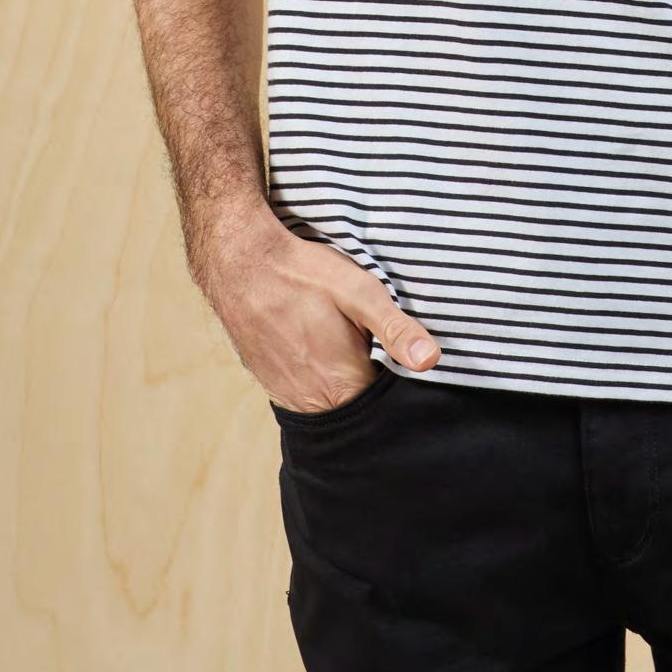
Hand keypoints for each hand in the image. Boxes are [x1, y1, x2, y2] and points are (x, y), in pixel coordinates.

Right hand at [196, 211, 440, 413]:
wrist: (239, 261)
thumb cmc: (302, 273)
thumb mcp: (359, 292)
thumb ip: (395, 329)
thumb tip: (431, 360)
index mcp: (343, 386)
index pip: (384, 409)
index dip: (398, 389)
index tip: (401, 364)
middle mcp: (313, 401)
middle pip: (357, 410)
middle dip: (370, 387)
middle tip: (371, 349)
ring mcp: (286, 395)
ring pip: (329, 403)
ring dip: (341, 385)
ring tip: (343, 347)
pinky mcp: (269, 383)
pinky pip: (304, 395)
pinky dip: (317, 381)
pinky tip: (317, 348)